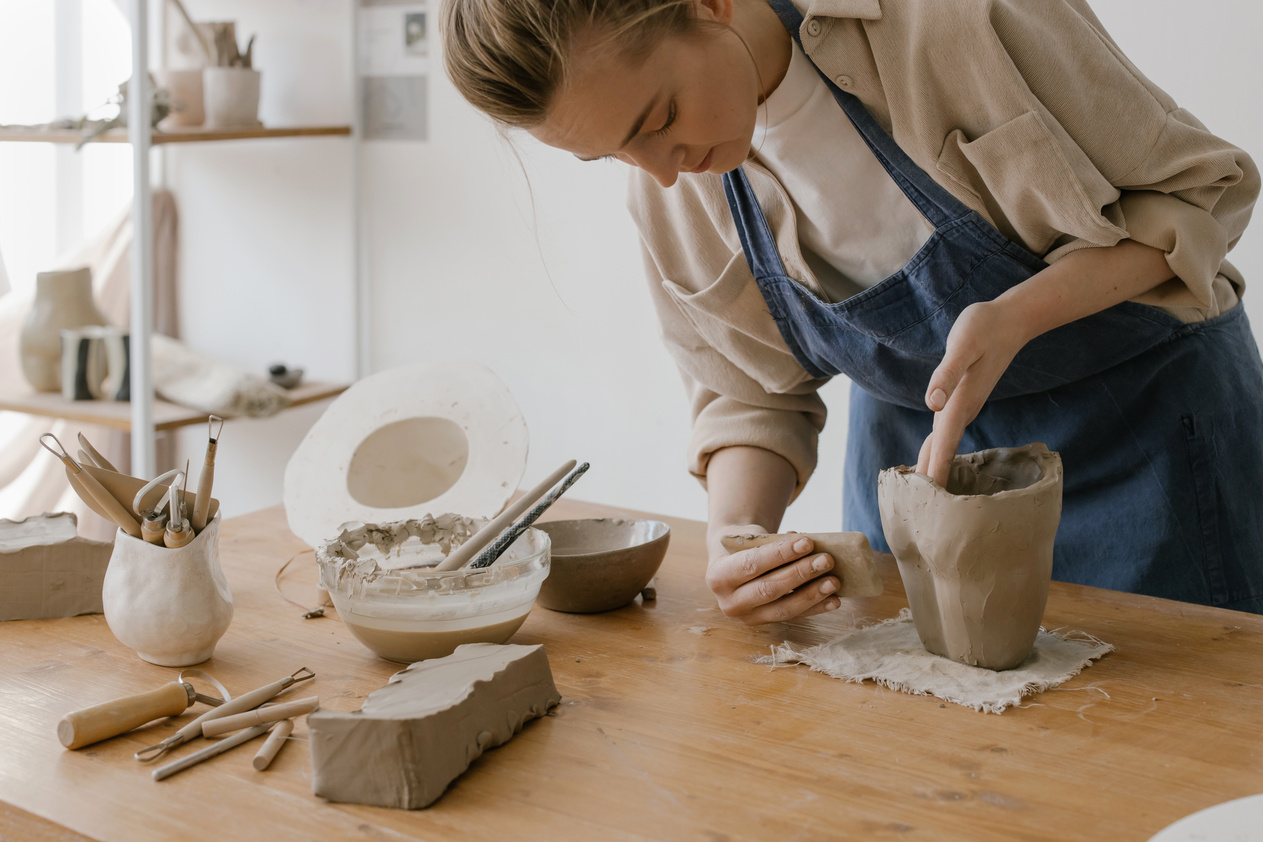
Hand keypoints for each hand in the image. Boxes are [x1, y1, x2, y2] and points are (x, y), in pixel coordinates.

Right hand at [705, 526, 840, 624]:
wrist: (731, 562)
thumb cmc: (744, 546)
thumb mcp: (750, 538)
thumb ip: (773, 542)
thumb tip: (807, 544)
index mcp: (718, 575)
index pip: (752, 564)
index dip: (781, 554)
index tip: (807, 542)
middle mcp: (729, 602)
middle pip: (769, 589)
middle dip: (800, 574)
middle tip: (826, 560)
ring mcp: (747, 617)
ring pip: (783, 609)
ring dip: (812, 595)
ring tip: (834, 581)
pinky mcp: (765, 624)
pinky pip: (793, 617)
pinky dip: (815, 608)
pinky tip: (834, 600)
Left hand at [916, 300, 1028, 485]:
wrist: (1012, 320)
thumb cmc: (985, 327)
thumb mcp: (963, 344)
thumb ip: (946, 374)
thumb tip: (931, 403)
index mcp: (959, 402)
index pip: (942, 444)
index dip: (933, 471)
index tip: (927, 503)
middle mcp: (962, 409)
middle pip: (942, 451)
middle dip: (930, 479)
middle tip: (916, 511)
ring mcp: (964, 406)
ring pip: (944, 443)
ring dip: (933, 466)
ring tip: (919, 495)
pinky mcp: (964, 399)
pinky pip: (947, 432)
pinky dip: (938, 449)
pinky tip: (934, 457)